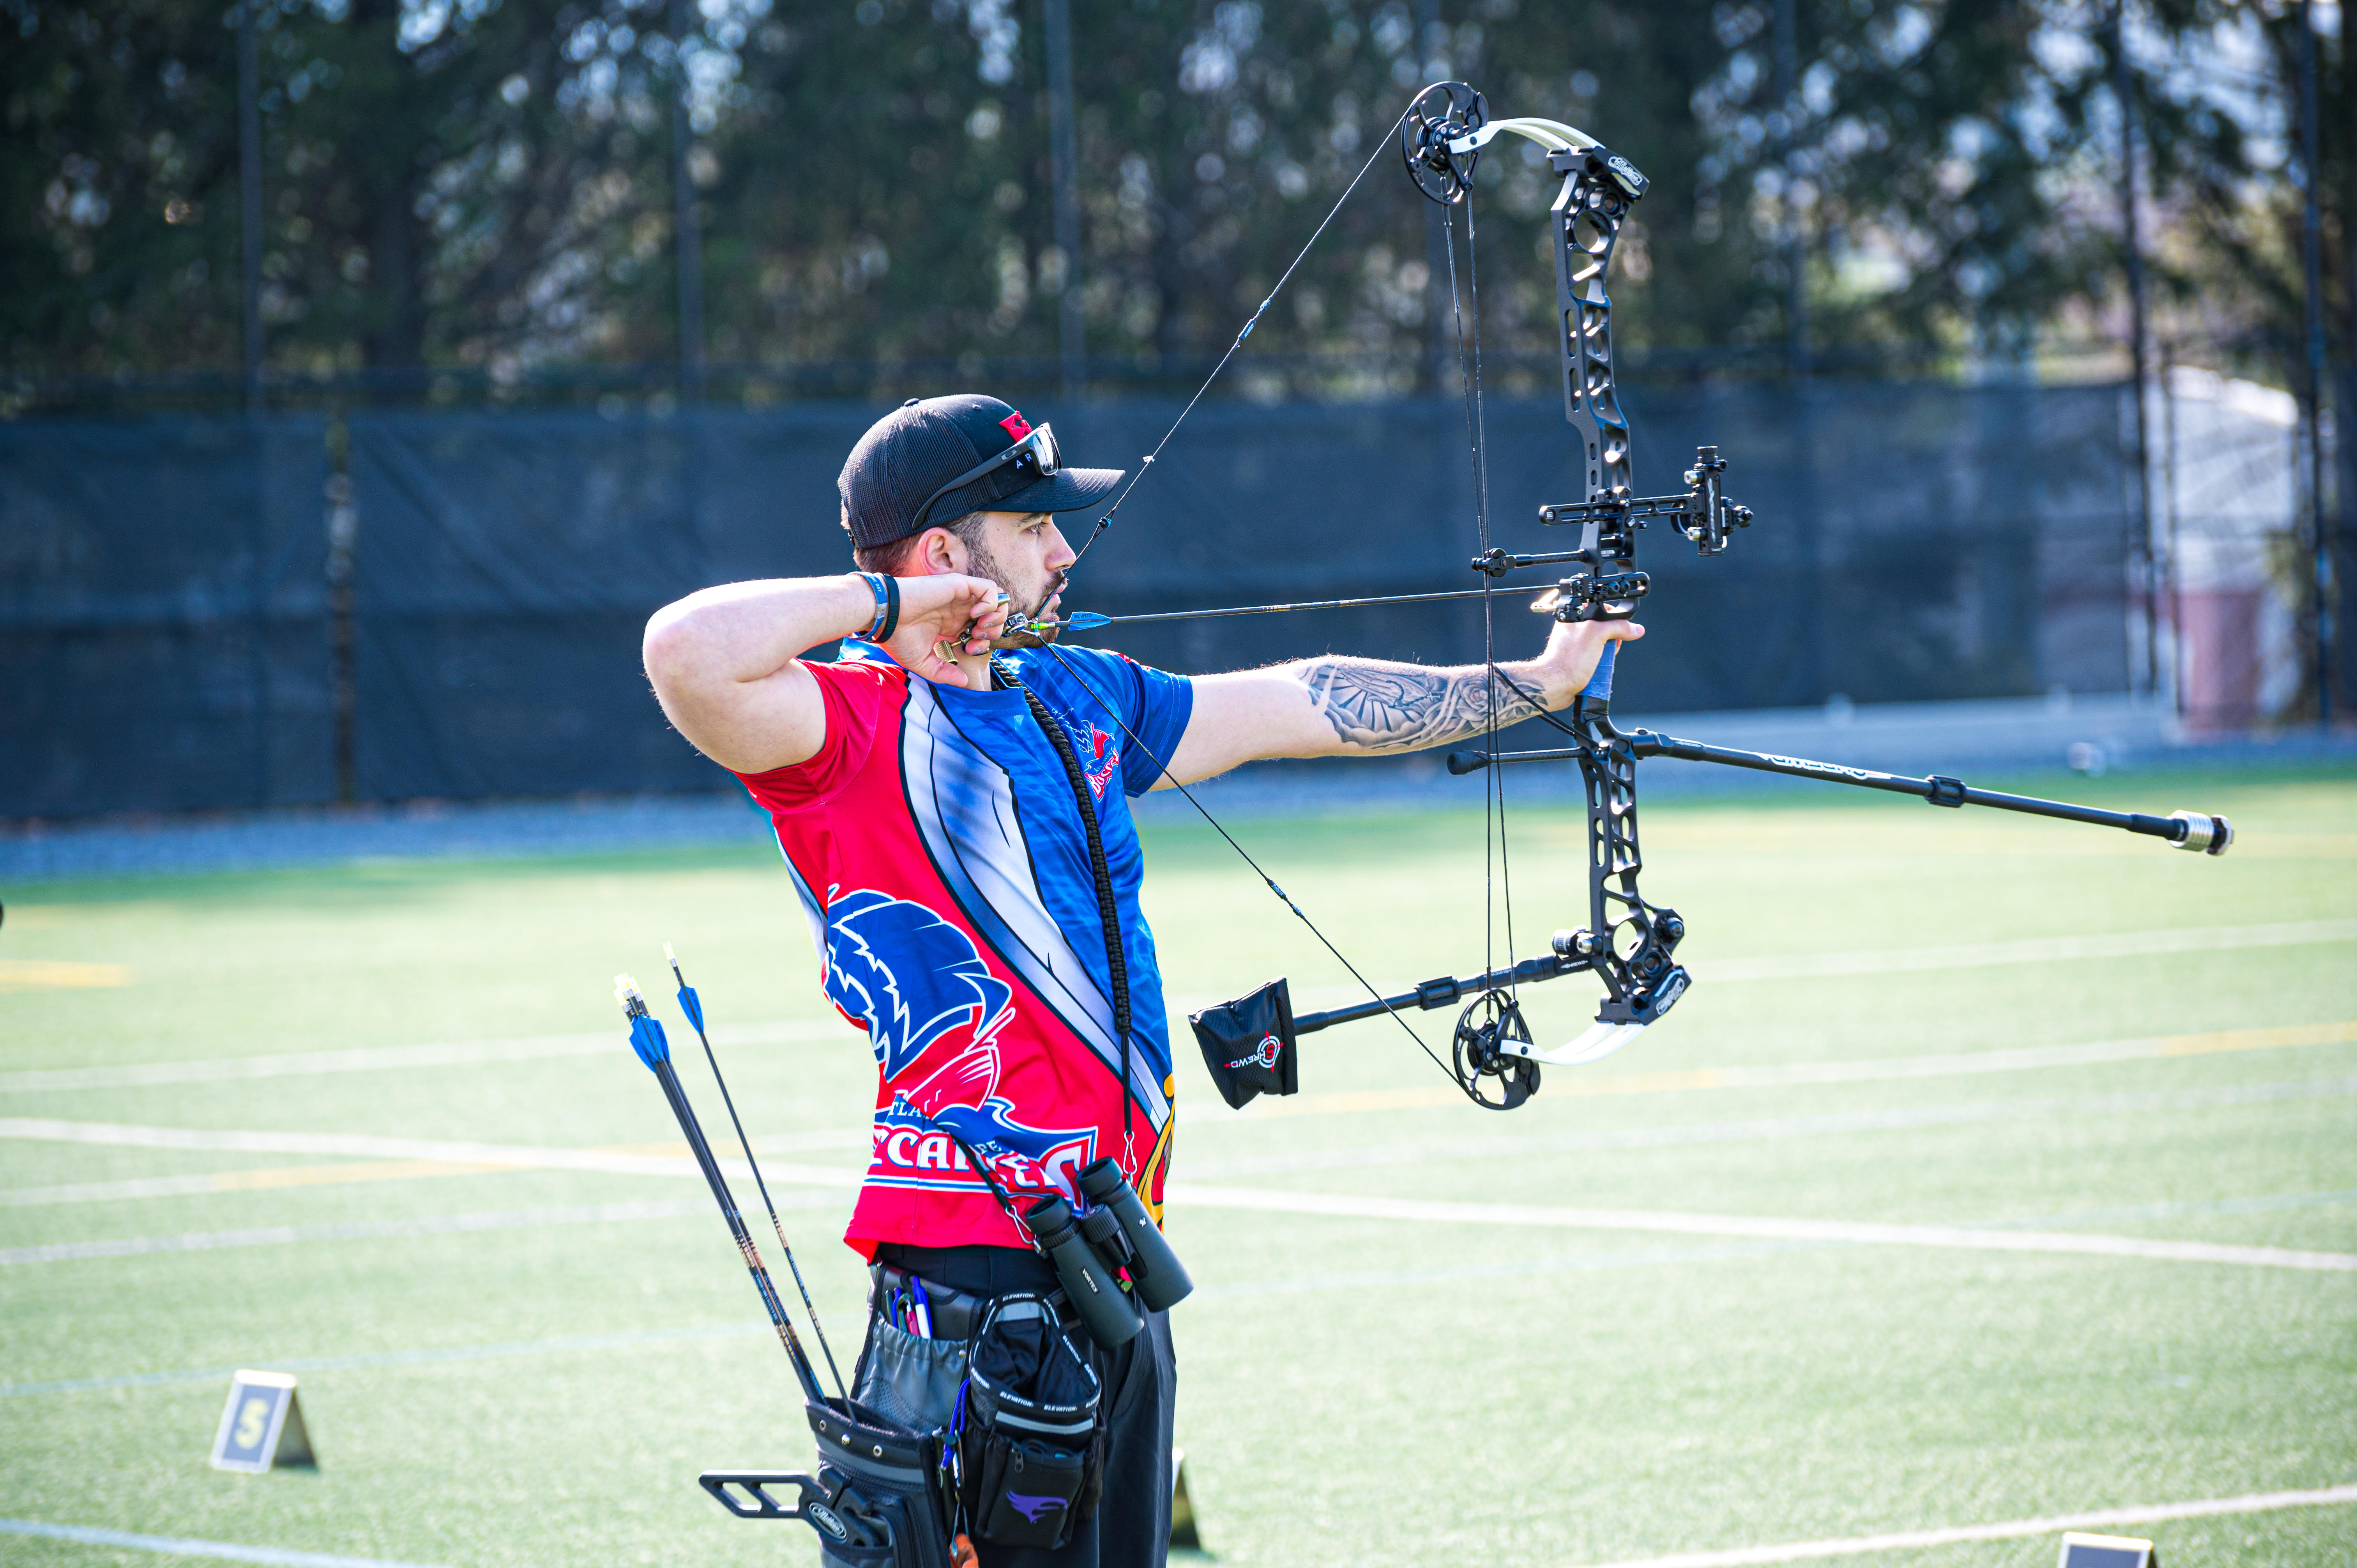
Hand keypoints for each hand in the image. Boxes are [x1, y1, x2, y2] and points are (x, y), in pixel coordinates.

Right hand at [876, 573, 1010, 687]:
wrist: (885, 617)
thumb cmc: (897, 637)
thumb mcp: (923, 662)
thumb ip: (944, 673)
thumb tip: (965, 682)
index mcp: (953, 623)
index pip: (982, 629)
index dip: (983, 642)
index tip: (970, 650)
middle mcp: (959, 609)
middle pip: (994, 614)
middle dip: (994, 630)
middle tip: (977, 639)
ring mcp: (960, 596)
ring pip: (997, 599)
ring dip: (995, 615)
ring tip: (979, 627)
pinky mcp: (959, 585)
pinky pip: (989, 588)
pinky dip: (990, 602)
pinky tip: (975, 615)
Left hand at [1529, 613, 1644, 705]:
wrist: (1557, 685)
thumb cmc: (1568, 660)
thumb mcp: (1597, 634)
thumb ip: (1618, 626)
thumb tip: (1635, 628)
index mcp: (1574, 616)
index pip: (1601, 610)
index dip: (1614, 618)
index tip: (1621, 627)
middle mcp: (1575, 629)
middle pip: (1605, 628)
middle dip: (1612, 639)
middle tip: (1609, 646)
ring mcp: (1577, 645)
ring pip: (1604, 644)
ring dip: (1608, 653)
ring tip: (1601, 659)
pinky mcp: (1580, 659)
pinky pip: (1598, 657)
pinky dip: (1602, 662)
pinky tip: (1599, 667)